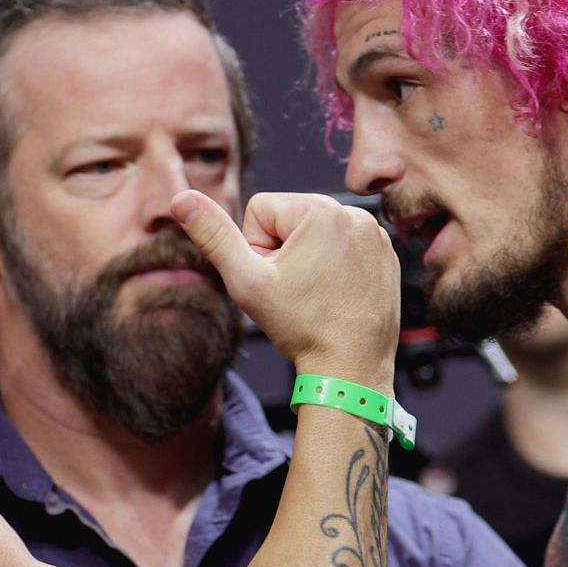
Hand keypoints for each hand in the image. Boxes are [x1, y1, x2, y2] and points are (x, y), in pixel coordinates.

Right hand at [169, 190, 398, 384]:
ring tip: (316, 295)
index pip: (260, 211)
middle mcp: (354, 212)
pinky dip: (335, 269)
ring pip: (316, 235)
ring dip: (308, 261)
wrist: (351, 368)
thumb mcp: (246, 281)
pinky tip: (335, 296)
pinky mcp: (386, 255)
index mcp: (320, 209)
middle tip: (295, 291)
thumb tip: (181, 198)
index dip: (256, 249)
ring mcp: (374, 235)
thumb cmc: (303, 327)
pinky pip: (344, 249)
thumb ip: (213, 235)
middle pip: (289, 221)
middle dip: (283, 253)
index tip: (276, 279)